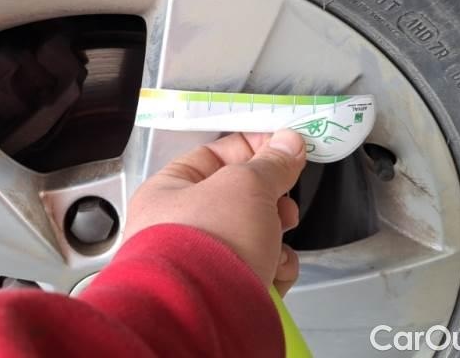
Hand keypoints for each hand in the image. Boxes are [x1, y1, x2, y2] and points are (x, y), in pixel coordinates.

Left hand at [124, 129, 305, 294]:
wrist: (204, 315)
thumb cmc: (206, 246)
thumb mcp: (246, 185)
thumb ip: (271, 162)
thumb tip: (289, 143)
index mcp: (170, 189)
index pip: (215, 154)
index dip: (253, 147)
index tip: (287, 146)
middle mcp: (180, 225)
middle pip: (239, 198)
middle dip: (270, 199)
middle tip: (283, 199)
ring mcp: (203, 261)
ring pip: (253, 235)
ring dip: (275, 236)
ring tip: (275, 240)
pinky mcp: (226, 291)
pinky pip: (259, 268)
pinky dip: (274, 268)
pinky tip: (274, 271)